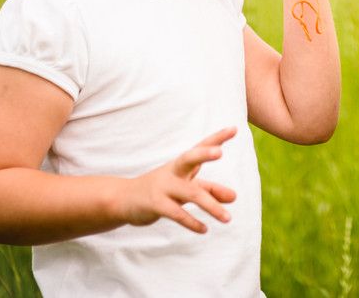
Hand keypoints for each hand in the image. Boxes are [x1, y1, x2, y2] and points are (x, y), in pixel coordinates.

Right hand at [118, 127, 237, 233]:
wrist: (124, 199)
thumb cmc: (161, 189)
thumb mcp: (186, 186)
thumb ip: (210, 190)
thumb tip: (235, 197)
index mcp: (182, 164)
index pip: (200, 147)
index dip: (217, 138)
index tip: (234, 129)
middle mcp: (173, 171)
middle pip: (189, 158)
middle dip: (204, 154)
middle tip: (220, 152)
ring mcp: (163, 186)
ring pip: (191, 193)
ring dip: (211, 206)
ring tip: (228, 219)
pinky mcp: (155, 204)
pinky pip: (177, 213)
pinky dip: (192, 222)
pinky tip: (204, 229)